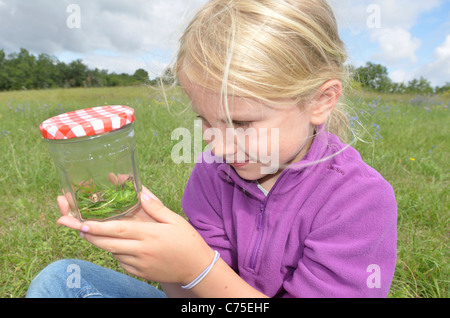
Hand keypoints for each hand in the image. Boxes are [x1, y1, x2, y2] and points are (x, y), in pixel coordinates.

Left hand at [57, 189, 213, 284]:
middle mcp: (140, 251)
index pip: (118, 230)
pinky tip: (114, 242)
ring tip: (89, 229)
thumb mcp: (175, 220)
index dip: (97, 227)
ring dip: (100, 241)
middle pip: (107, 243)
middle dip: (87, 234)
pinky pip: (120, 261)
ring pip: (112, 252)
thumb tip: (141, 193)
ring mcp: (138, 264)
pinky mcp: (139, 273)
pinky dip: (114, 251)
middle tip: (71, 225)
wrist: (196, 269)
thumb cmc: (187, 241)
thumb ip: (156, 207)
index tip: (81, 223)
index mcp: (149, 235)